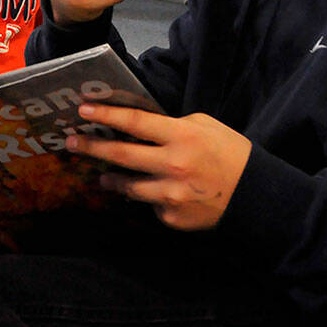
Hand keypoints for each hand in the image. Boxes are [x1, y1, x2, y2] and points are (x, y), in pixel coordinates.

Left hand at [68, 105, 251, 229]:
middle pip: (121, 155)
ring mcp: (170, 195)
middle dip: (91, 147)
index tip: (83, 109)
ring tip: (102, 176)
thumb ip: (172, 125)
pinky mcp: (171, 217)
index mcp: (182, 136)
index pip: (135, 123)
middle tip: (71, 142)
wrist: (255, 196)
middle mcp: (172, 165)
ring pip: (127, 186)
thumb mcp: (205, 126)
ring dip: (111, 180)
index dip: (107, 115)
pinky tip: (153, 194)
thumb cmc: (230, 153)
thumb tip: (140, 127)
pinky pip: (150, 205)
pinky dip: (148, 198)